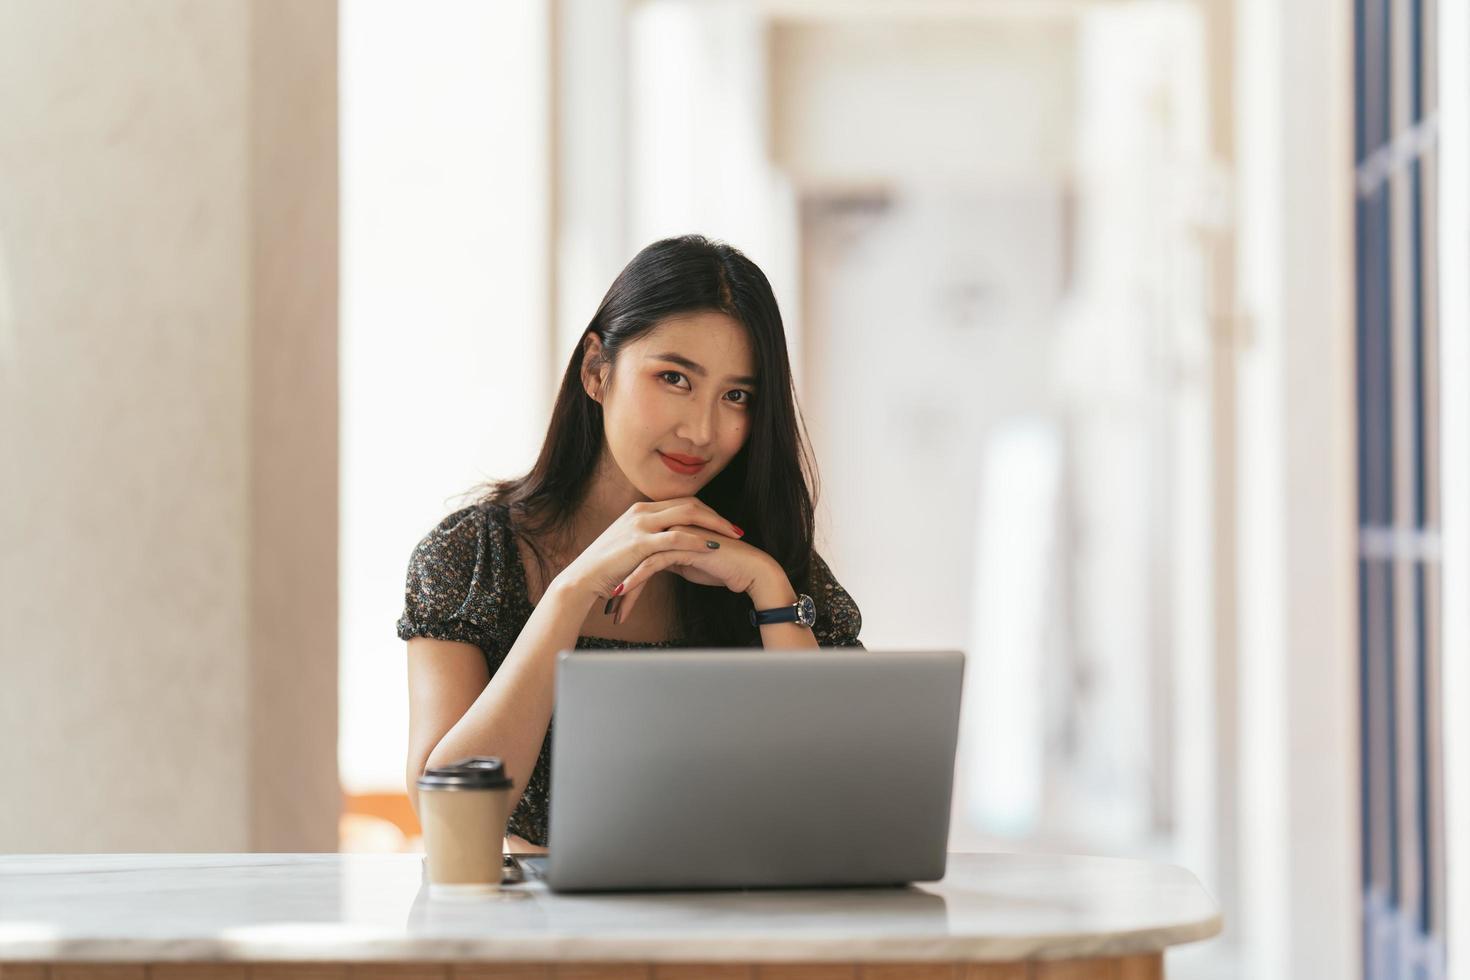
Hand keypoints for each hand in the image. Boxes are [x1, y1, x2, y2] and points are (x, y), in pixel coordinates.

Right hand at [558, 496, 745, 603]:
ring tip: (733, 537)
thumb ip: (649, 541)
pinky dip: (697, 540)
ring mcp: (640, 525)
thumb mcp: (629, 548)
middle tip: (737, 529)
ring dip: (714, 525)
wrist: (582, 580)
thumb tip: (668, 546)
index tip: (724, 525)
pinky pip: (676, 537)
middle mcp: (641, 511)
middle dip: (716, 516)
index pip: (682, 502)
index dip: (707, 512)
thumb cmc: (606, 569)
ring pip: (687, 515)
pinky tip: (713, 547)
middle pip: (689, 504)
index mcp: (640, 510)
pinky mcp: (640, 543)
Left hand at [610, 527, 778, 624]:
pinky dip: (637, 579)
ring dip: (624, 580)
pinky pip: (653, 562)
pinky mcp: (683, 546)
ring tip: (611, 602)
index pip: (639, 548)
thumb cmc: (723, 568)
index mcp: (672, 527)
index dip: (625, 570)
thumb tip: (653, 565)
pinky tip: (624, 593)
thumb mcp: (689, 564)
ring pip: (640, 556)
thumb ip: (671, 559)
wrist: (750, 571)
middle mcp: (672, 526)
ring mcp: (677, 534)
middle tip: (607, 601)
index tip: (614, 592)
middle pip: (635, 551)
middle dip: (619, 576)